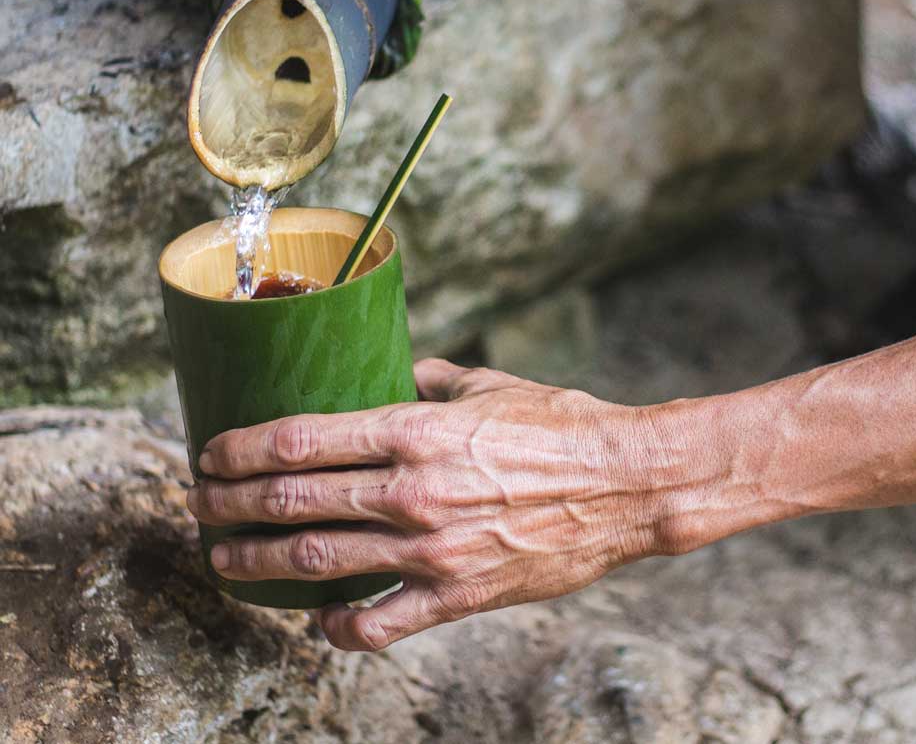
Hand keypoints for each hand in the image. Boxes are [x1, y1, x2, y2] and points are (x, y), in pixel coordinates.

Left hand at [187, 360, 666, 650]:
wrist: (628, 484)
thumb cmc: (564, 425)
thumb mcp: (493, 385)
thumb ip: (437, 379)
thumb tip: (404, 372)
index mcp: (415, 430)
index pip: (299, 439)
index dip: (240, 449)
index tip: (211, 454)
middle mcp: (411, 491)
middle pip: (290, 502)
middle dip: (229, 506)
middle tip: (201, 505)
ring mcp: (431, 549)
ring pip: (315, 565)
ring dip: (256, 565)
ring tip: (225, 561)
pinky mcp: (458, 594)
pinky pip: (379, 625)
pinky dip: (339, 630)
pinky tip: (320, 624)